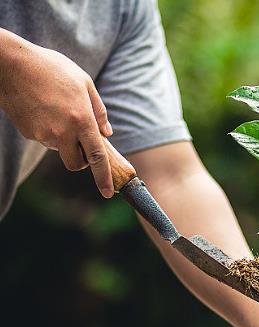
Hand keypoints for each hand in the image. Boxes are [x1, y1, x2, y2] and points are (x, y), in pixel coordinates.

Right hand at [0, 28, 113, 197]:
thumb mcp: (84, 83)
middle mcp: (63, 132)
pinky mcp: (28, 132)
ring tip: (57, 109)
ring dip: (64, 139)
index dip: (103, 177)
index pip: (97, 157)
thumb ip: (99, 110)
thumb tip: (107, 133)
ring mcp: (43, 134)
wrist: (12, 64)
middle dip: (82, 160)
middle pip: (76, 163)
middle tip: (82, 143)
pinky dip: (48, 130)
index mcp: (82, 120)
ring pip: (60, 149)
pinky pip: (44, 138)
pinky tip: (43, 108)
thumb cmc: (52, 68)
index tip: (108, 193)